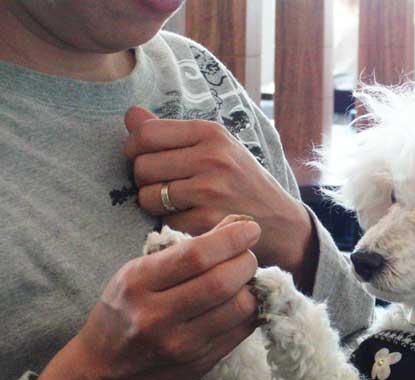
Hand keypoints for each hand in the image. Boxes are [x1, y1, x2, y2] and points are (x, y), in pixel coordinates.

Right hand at [34, 219, 260, 379]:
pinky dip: (250, 312)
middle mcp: (157, 315)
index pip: (195, 255)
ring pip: (238, 309)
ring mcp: (180, 344)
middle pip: (221, 282)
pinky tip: (244, 303)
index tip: (250, 229)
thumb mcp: (140, 274)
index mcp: (138, 283)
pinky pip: (240, 332)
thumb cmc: (125, 311)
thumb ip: (186, 250)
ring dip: (252, 289)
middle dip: (246, 263)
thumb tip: (237, 225)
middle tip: (249, 256)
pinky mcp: (199, 362)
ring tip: (246, 280)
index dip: (230, 239)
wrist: (106, 371)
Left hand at [122, 106, 317, 291]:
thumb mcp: (216, 148)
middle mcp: (212, 157)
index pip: (146, 133)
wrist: (281, 221)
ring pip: (148, 196)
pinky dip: (173, 225)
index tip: (146, 160)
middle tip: (163, 188)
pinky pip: (166, 221)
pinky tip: (191, 221)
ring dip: (155, 205)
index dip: (135, 150)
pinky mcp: (209, 220)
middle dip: (144, 181)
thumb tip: (130, 115)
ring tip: (176, 205)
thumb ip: (171, 133)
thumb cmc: (242, 182)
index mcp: (211, 133)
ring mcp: (211, 190)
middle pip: (142, 166)